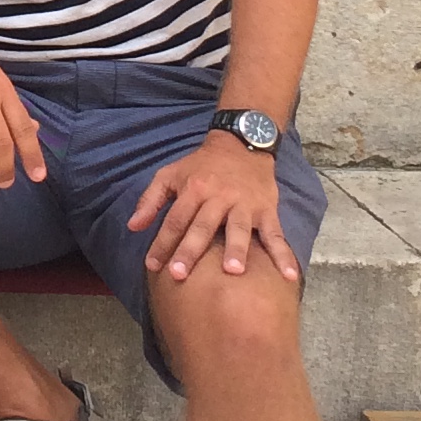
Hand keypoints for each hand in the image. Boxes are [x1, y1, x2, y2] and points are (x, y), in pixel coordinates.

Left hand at [129, 133, 299, 283]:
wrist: (242, 144)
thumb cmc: (201, 166)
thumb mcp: (170, 174)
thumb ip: (151, 200)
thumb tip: (132, 227)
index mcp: (194, 189)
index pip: (175, 220)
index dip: (162, 243)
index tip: (152, 266)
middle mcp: (219, 197)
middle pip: (202, 227)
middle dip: (190, 251)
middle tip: (179, 275)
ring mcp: (245, 204)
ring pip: (239, 229)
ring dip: (236, 250)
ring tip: (233, 272)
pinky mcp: (267, 210)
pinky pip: (275, 234)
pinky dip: (283, 255)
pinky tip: (288, 276)